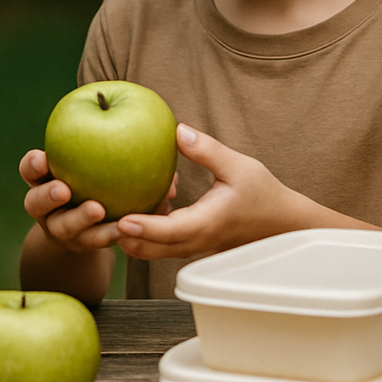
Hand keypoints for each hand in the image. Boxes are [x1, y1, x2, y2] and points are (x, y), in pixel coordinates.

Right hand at [18, 148, 177, 251]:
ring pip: (64, 228)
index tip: (43, 158)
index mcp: (44, 179)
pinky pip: (96, 241)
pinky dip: (110, 233)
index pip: (30, 169)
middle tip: (64, 189)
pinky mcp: (82, 245)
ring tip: (99, 210)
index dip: (32, 164)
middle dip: (47, 196)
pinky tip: (128, 228)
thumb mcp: (93, 161)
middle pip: (35, 203)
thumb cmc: (95, 176)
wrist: (88, 222)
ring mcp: (61, 229)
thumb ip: (115, 145)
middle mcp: (46, 207)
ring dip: (80, 220)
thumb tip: (168, 131)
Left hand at [114, 124, 285, 259]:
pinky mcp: (195, 245)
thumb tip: (177, 130)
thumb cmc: (263, 194)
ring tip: (109, 215)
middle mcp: (197, 241)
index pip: (169, 231)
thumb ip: (207, 150)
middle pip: (152, 249)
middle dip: (124, 238)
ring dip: (132, 239)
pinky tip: (135, 212)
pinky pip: (164, 246)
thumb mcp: (238, 166)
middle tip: (98, 218)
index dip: (143, 228)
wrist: (284, 224)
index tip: (120, 220)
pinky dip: (146, 236)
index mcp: (207, 223)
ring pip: (155, 251)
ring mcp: (195, 247)